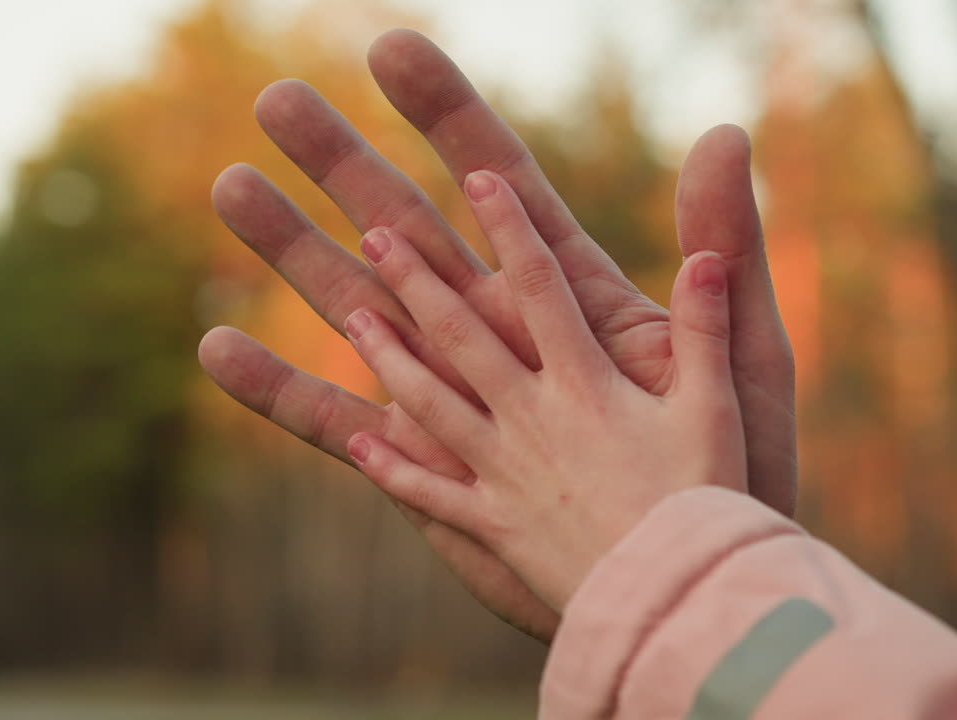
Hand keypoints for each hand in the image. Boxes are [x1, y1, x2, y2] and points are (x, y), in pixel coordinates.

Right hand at [197, 30, 794, 640]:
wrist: (690, 582)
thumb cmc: (733, 476)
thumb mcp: (738, 356)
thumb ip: (726, 251)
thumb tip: (726, 134)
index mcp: (570, 298)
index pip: (503, 187)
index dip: (448, 120)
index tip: (391, 52)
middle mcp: (500, 336)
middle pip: (409, 231)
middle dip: (344, 165)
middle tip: (277, 100)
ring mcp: (456, 399)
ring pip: (356, 310)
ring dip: (292, 252)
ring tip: (229, 188)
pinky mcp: (426, 469)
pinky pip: (337, 423)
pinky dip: (279, 390)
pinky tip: (218, 347)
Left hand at [346, 172, 745, 609]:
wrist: (674, 599)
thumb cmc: (706, 502)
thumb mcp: (719, 409)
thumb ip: (706, 330)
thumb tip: (706, 256)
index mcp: (586, 384)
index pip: (541, 288)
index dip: (511, 229)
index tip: (479, 178)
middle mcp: (532, 418)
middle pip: (464, 338)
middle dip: (419, 280)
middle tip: (375, 232)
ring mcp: (505, 475)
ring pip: (432, 405)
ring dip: (390, 357)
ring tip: (353, 316)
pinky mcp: (495, 528)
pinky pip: (433, 495)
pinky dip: (394, 470)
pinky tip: (359, 444)